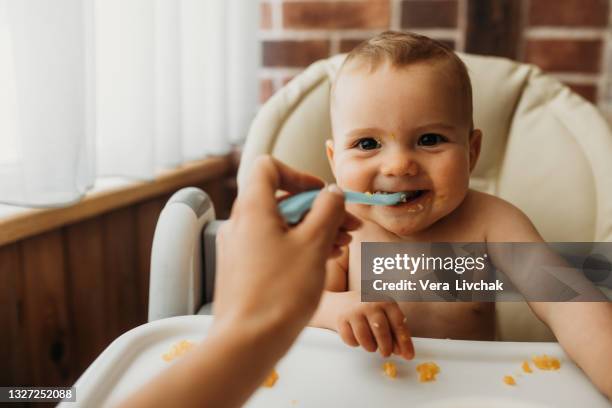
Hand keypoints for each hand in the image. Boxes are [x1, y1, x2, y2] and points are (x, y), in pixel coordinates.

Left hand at [214, 156, 360, 342]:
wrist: (248, 341)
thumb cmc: (280, 293)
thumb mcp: (314, 244)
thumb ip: (327, 210)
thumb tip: (333, 192)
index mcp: (252, 208)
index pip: (268, 168)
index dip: (299, 175)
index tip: (322, 194)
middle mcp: (240, 224)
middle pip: (281, 200)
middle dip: (318, 209)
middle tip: (348, 224)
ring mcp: (239, 248)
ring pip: (280, 225)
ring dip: (312, 229)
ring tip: (342, 244)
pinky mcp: (243, 269)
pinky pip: (272, 246)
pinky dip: (297, 246)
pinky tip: (322, 260)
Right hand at [337, 292, 413, 359]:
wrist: (344, 303)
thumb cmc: (370, 313)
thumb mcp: (386, 318)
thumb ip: (395, 333)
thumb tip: (403, 352)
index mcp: (385, 302)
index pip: (398, 323)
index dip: (404, 341)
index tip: (409, 356)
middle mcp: (370, 304)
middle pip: (381, 329)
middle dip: (386, 346)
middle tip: (386, 354)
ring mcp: (354, 311)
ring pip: (364, 336)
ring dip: (370, 346)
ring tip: (372, 346)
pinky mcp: (341, 319)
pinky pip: (350, 339)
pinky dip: (355, 343)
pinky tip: (358, 339)